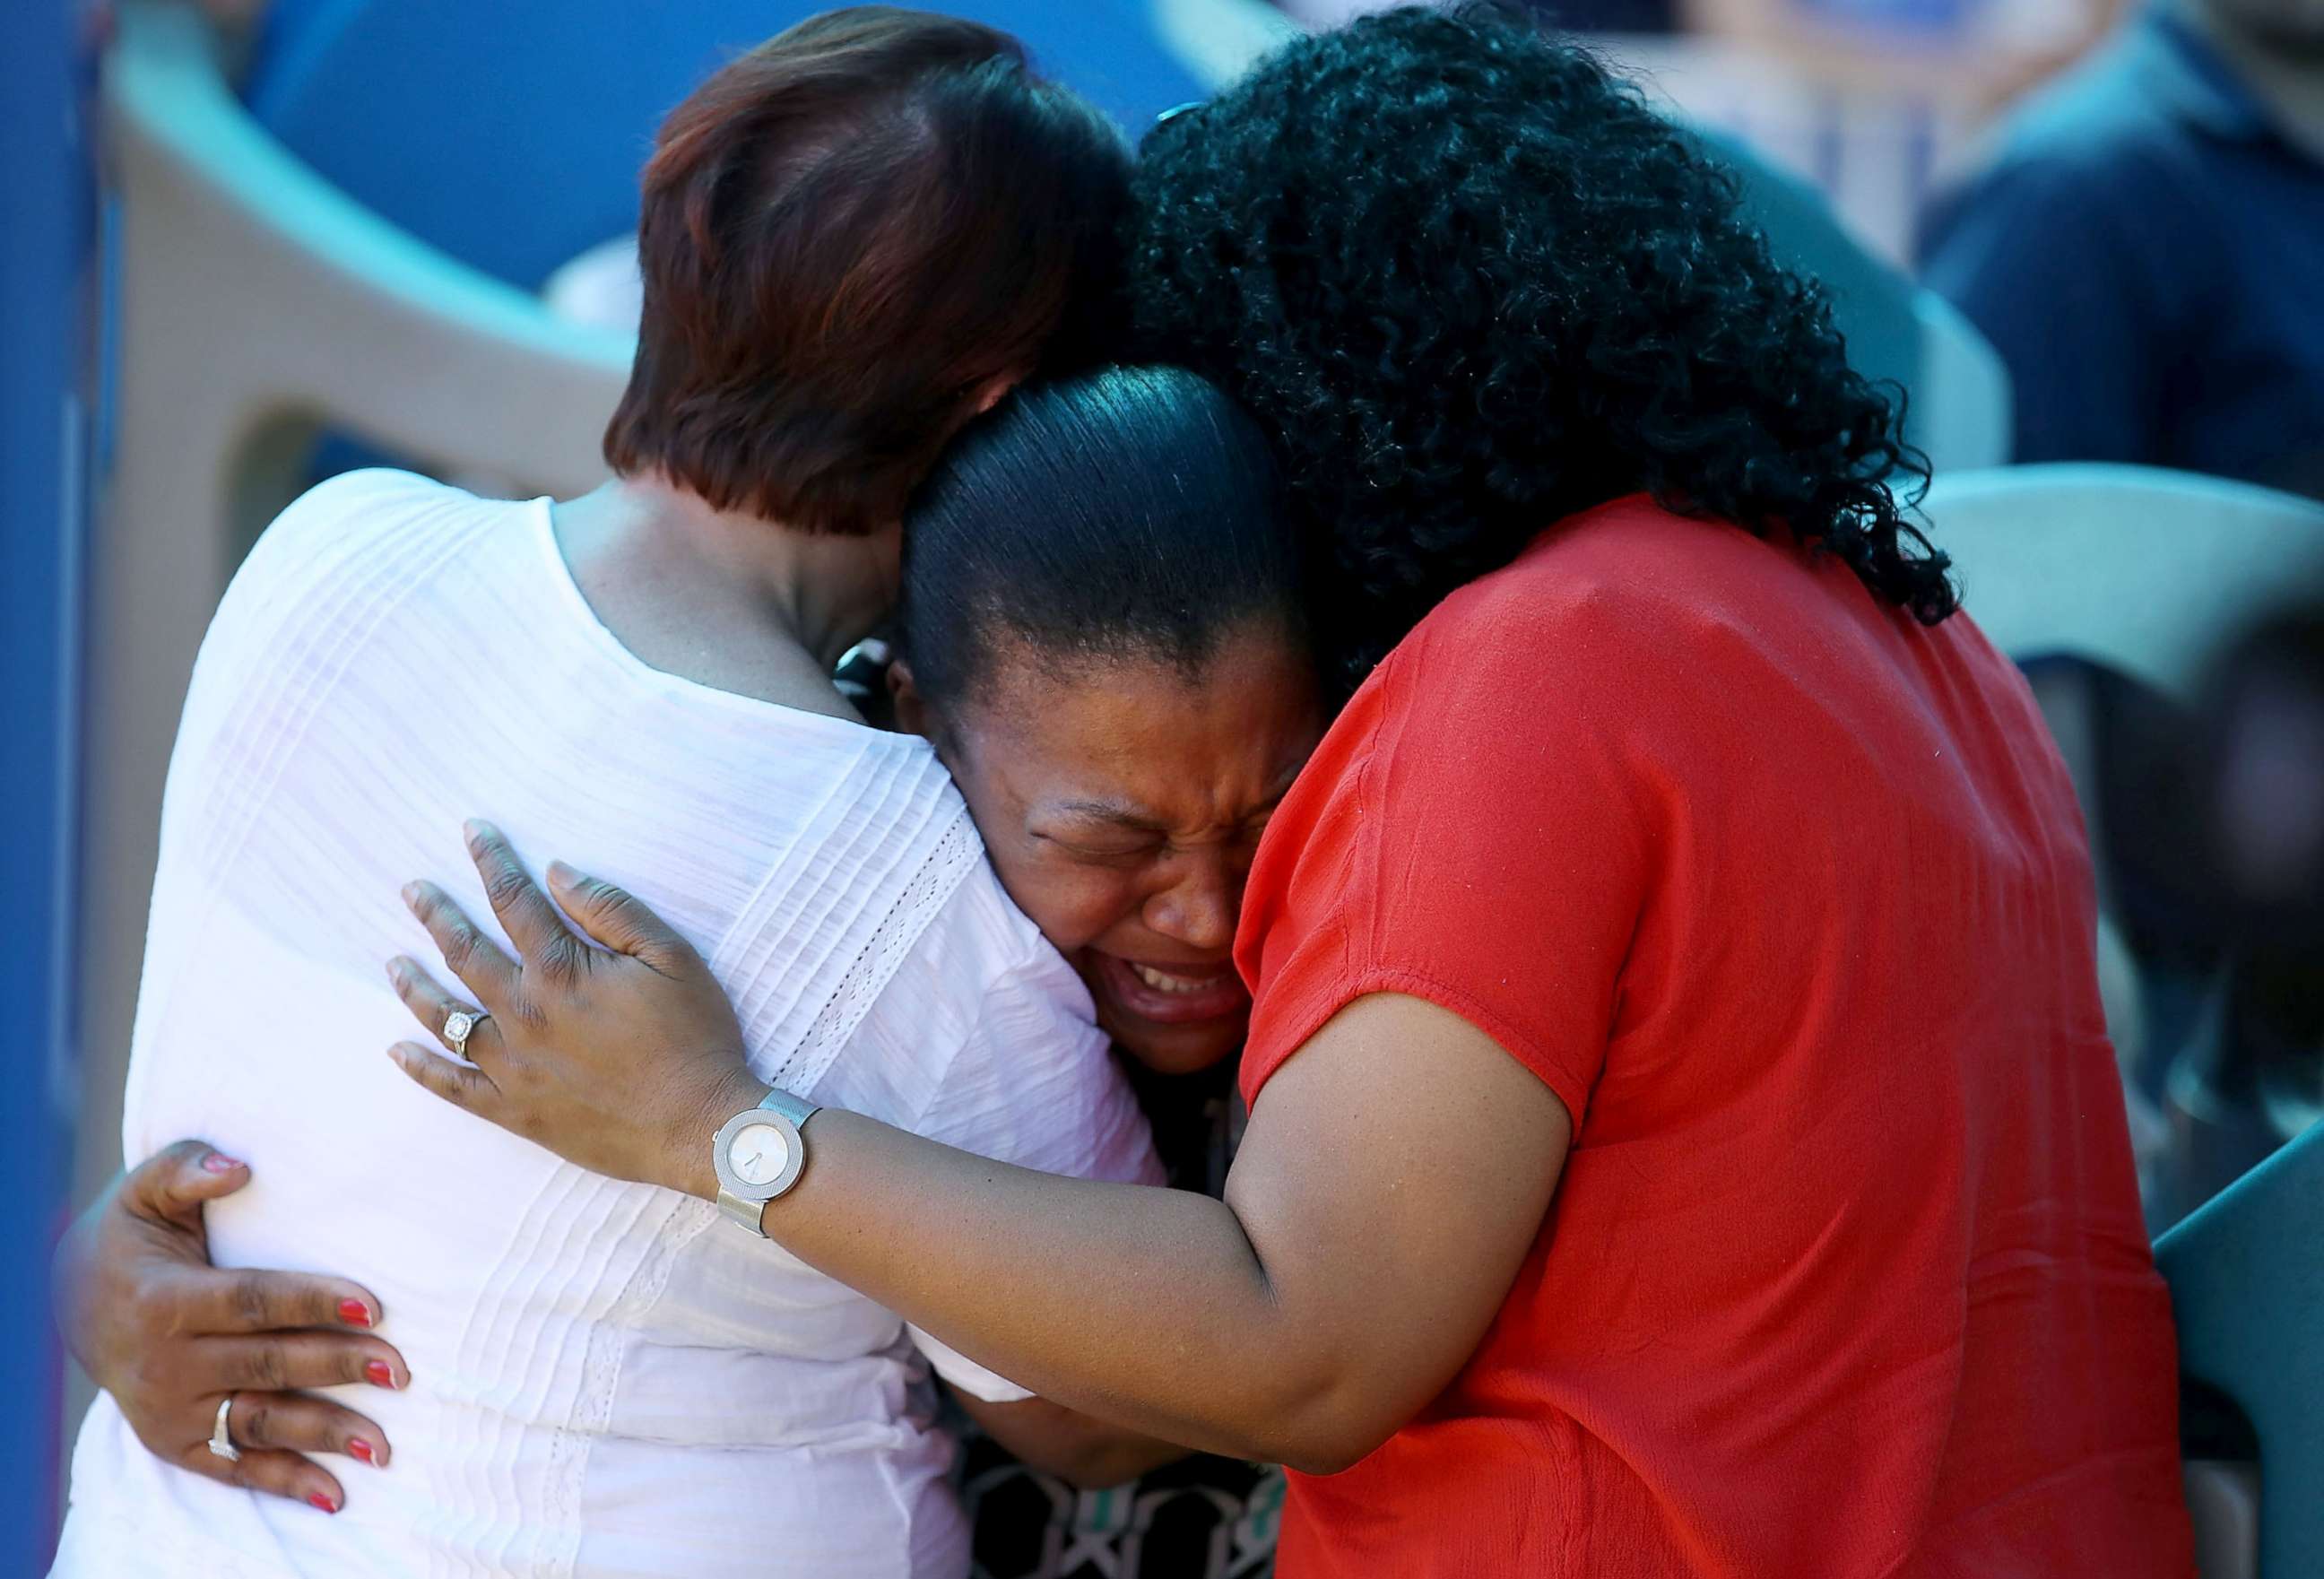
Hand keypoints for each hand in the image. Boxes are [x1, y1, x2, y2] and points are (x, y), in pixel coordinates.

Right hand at [55, 1141, 409, 1513]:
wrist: (69, 1303)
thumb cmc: (131, 1237)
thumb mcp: (144, 1192)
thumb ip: (187, 1168)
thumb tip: (238, 1167)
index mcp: (164, 1300)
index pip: (251, 1302)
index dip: (311, 1303)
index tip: (372, 1304)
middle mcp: (166, 1364)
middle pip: (267, 1365)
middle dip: (336, 1367)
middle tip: (400, 1368)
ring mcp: (171, 1411)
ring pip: (260, 1423)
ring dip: (325, 1435)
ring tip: (385, 1443)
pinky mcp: (176, 1443)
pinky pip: (237, 1467)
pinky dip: (286, 1483)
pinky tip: (338, 1493)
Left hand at [385, 822, 764, 1199]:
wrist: (699, 1125)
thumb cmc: (694, 1037)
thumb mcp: (671, 956)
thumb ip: (610, 910)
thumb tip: (556, 872)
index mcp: (561, 971)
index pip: (514, 901)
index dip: (492, 861)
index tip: (472, 832)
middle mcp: (523, 1014)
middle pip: (466, 953)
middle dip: (437, 915)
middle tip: (413, 890)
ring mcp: (513, 1066)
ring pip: (445, 1019)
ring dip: (416, 986)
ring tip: (394, 963)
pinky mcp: (514, 1110)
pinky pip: (452, 1087)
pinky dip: (421, 1068)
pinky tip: (396, 1051)